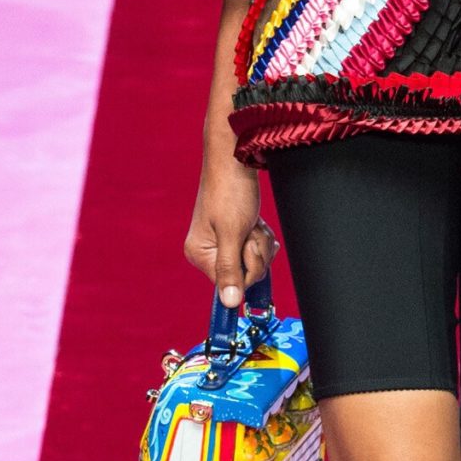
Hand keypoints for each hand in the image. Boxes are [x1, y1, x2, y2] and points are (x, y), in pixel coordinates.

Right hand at [185, 152, 275, 308]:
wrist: (236, 158)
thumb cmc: (230, 190)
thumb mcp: (232, 233)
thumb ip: (230, 270)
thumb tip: (229, 303)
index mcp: (199, 254)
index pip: (230, 283)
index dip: (247, 267)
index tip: (247, 245)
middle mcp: (208, 252)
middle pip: (245, 274)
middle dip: (256, 251)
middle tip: (250, 228)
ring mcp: (223, 243)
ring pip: (255, 261)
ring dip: (260, 241)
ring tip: (252, 221)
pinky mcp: (236, 235)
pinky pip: (257, 249)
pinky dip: (262, 236)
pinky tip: (256, 221)